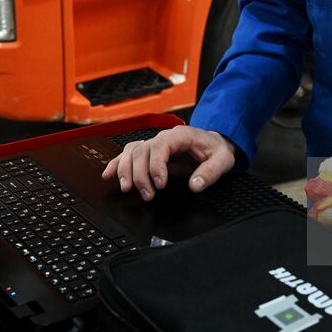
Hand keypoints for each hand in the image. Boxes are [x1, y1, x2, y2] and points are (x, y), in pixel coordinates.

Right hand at [102, 126, 235, 200]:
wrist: (214, 143)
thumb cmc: (217, 150)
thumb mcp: (223, 160)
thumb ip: (211, 172)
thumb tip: (195, 185)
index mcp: (181, 136)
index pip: (160, 147)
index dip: (156, 166)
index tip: (160, 185)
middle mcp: (164, 137)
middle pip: (142, 151)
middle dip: (140, 174)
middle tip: (148, 195)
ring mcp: (155, 144)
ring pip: (132, 151)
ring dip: (126, 170)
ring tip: (128, 189)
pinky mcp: (150, 152)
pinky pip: (129, 153)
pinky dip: (117, 163)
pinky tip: (108, 174)